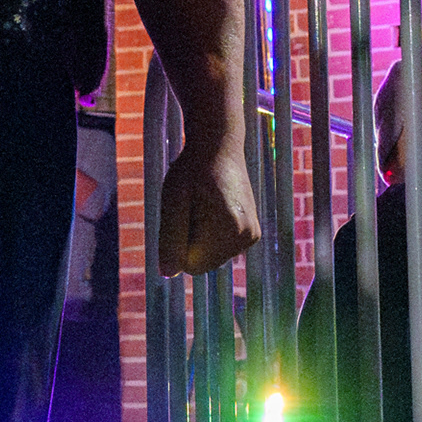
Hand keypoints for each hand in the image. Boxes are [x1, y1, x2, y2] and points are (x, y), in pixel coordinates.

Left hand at [156, 138, 259, 277]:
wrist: (219, 147)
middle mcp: (248, 237)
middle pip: (203, 263)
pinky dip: (212, 234)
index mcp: (230, 230)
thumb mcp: (172, 202)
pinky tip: (214, 207)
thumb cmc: (191, 171)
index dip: (179, 243)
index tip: (184, 212)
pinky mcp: (253, 234)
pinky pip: (221, 248)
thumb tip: (168, 274)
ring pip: (212, 257)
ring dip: (200, 236)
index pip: (191, 266)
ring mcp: (252, 236)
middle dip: (191, 241)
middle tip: (193, 206)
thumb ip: (170, 239)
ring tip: (203, 204)